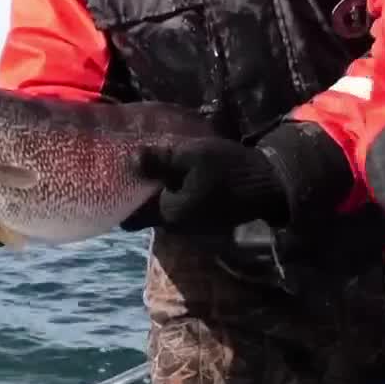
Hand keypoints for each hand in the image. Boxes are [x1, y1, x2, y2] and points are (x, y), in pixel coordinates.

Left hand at [119, 137, 288, 234]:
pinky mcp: (204, 221)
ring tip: (153, 168)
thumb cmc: (230, 170)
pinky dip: (173, 195)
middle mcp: (176, 226)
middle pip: (145, 214)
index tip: (115, 180)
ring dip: (157, 194)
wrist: (270, 186)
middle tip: (131, 168)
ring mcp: (191, 226)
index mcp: (169, 213)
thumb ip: (161, 160)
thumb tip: (130, 158)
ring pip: (162, 211)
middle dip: (138, 195)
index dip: (120, 201)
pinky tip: (177, 175)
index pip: (130, 218)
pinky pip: (178, 209)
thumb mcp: (193, 156)